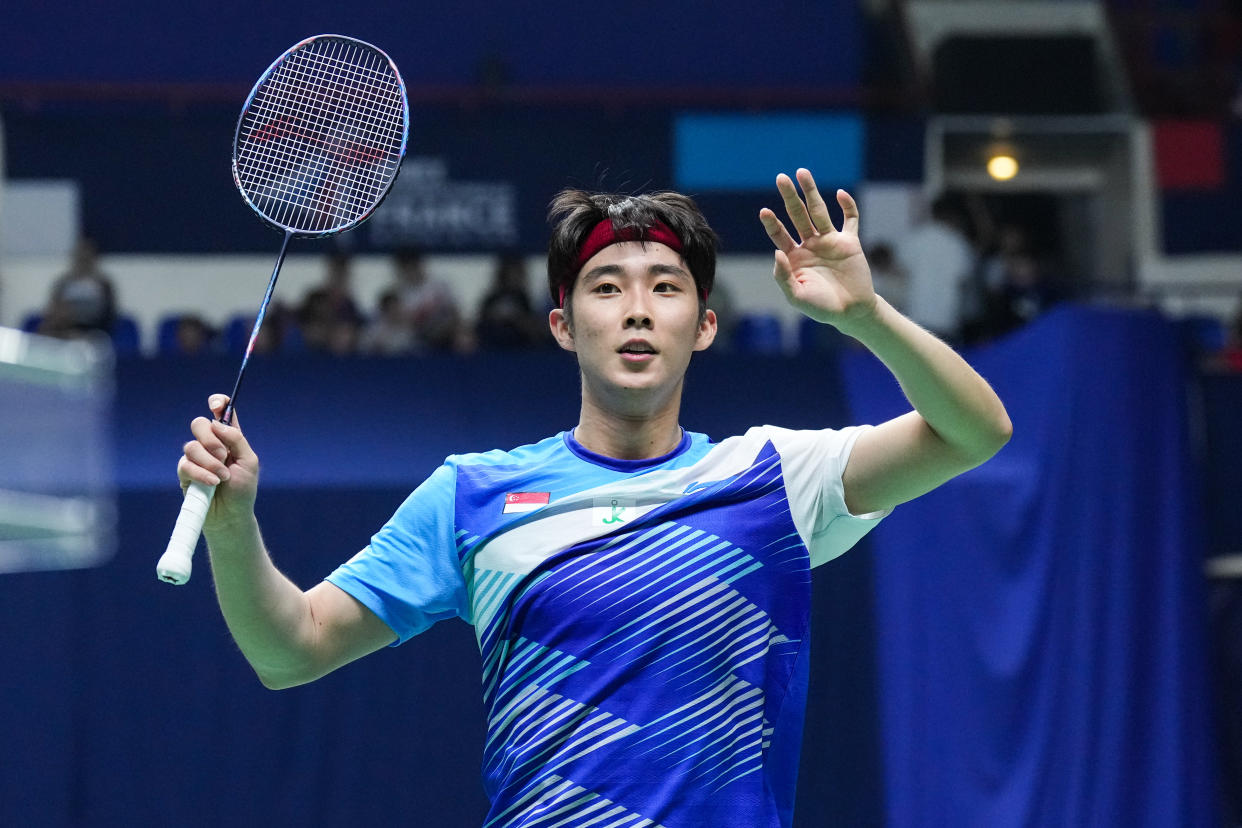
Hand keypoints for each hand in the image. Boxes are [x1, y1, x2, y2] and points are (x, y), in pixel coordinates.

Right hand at [177, 394, 259, 526]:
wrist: (231, 516)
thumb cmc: (243, 490)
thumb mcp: (249, 462)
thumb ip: (236, 439)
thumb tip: (216, 422)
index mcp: (229, 438)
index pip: (221, 412)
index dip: (218, 402)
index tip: (216, 404)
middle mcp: (210, 445)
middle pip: (199, 424)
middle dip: (211, 439)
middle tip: (224, 456)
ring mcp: (195, 458)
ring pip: (191, 446)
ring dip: (210, 462)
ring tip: (222, 477)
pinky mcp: (185, 473)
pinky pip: (185, 465)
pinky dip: (201, 473)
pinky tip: (213, 484)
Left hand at [759, 168, 876, 332]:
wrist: (851, 312)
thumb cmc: (821, 307)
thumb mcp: (796, 296)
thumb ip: (783, 276)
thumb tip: (777, 252)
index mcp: (794, 257)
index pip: (780, 234)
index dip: (772, 223)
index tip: (764, 211)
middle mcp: (810, 244)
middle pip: (797, 215)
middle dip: (789, 197)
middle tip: (781, 178)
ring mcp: (830, 241)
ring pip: (819, 211)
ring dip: (811, 192)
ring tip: (802, 172)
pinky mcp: (850, 242)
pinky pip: (850, 219)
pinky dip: (847, 206)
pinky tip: (839, 194)